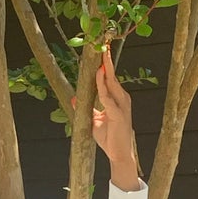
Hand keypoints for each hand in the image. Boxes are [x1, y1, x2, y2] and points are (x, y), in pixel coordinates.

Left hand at [92, 47, 140, 188]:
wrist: (119, 154)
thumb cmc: (109, 138)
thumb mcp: (94, 120)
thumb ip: (87, 108)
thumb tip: (75, 99)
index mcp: (117, 98)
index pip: (110, 77)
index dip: (105, 64)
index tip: (100, 50)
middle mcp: (122, 98)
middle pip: (112, 75)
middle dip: (107, 60)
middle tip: (102, 43)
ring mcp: (122, 105)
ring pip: (111, 83)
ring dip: (105, 68)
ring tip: (101, 54)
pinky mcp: (118, 114)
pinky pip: (108, 96)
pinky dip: (102, 85)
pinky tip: (99, 75)